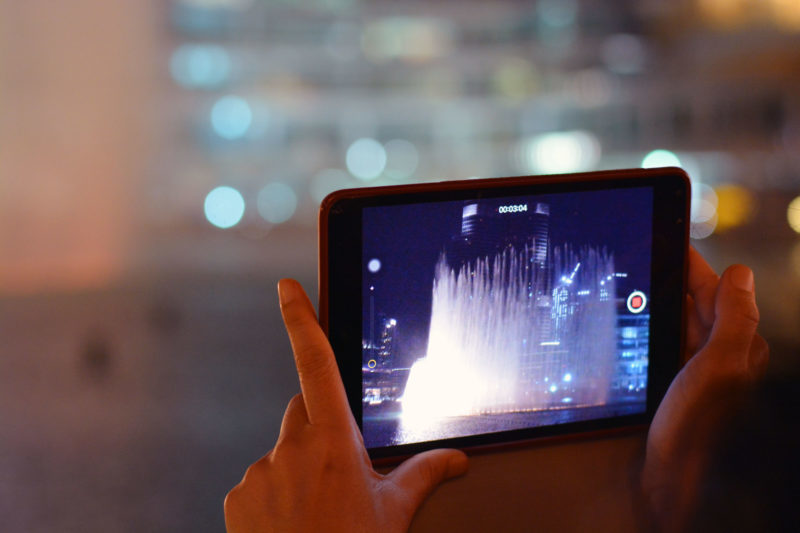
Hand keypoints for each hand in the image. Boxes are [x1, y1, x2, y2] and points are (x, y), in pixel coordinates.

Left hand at [224, 279, 467, 532]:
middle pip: (303, 412)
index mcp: (333, 440)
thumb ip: (423, 475)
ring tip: (316, 511)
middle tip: (338, 470)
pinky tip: (290, 522)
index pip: (315, 363)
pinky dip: (274, 492)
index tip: (286, 288)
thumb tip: (455, 460)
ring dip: (297, 466)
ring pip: (282, 451)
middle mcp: (291, 448)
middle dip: (319, 428)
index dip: (300, 320)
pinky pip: (258, 479)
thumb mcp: (393, 513)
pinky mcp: (238, 496)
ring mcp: (260, 472)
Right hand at [643, 247, 768, 531]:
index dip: (693, 264)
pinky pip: (666, 343)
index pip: (717, 290)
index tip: (671, 238)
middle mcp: (720, 354)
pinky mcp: (675, 382)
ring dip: (660, 304)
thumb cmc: (697, 426)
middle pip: (697, 303)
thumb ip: (734, 318)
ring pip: (679, 322)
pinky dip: (653, 328)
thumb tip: (741, 273)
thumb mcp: (719, 365)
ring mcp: (696, 369)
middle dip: (674, 280)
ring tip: (635, 283)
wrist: (671, 477)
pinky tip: (635, 324)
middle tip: (645, 256)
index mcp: (737, 345)